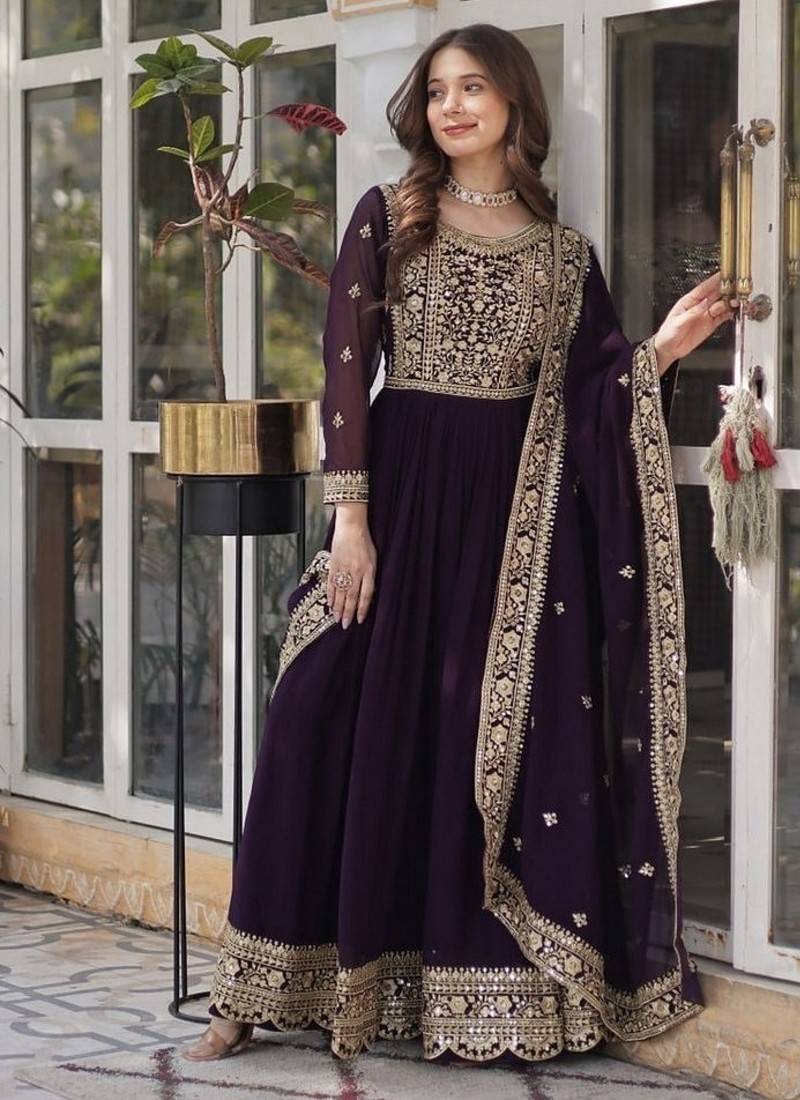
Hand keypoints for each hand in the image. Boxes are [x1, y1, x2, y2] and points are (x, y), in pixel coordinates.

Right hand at [327, 507, 376, 628]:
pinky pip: (331, 584)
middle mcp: (356, 572)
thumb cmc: (365, 542)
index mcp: (368, 571)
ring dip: (337, 607)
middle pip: (351, 597)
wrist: (351, 527)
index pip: (366, 595)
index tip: (359, 620)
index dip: (362, 609)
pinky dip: (329, 595)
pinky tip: (329, 603)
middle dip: (347, 613)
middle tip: (344, 625)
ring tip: (335, 619)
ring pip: (340, 593)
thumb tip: (368, 595)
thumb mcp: (374, 560)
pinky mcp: (333, 565)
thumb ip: (371, 577)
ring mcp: (343, 569)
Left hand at [653, 271, 737, 374]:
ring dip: (730, 302)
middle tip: (737, 286)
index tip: (724, 274)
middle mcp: (699, 306)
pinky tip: (734, 311)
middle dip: (727, 289)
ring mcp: (705, 315)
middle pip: (716, 294)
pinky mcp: (710, 324)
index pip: (704, 287)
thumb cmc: (668, 334)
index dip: (715, 280)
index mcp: (689, 301)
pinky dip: (729, 313)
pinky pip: (722, 316)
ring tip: (737, 301)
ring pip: (721, 304)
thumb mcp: (678, 321)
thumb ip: (693, 312)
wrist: (668, 349)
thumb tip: (705, 303)